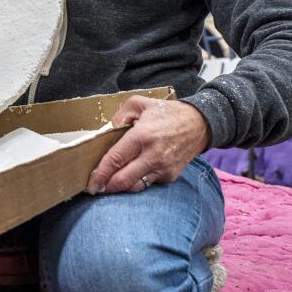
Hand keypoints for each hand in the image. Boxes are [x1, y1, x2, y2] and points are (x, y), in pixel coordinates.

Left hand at [86, 96, 210, 194]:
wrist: (200, 124)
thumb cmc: (167, 113)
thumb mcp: (140, 103)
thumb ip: (120, 114)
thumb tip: (108, 130)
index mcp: (143, 136)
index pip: (116, 159)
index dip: (101, 173)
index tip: (91, 181)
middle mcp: (153, 155)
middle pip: (124, 179)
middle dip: (106, 186)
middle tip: (94, 188)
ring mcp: (163, 168)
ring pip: (135, 186)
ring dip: (120, 187)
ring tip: (108, 184)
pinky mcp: (170, 176)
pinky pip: (148, 183)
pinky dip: (136, 182)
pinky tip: (130, 175)